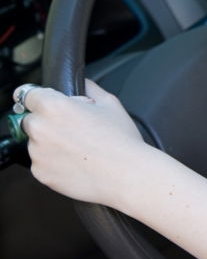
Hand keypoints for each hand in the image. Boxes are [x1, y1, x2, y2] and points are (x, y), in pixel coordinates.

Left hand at [15, 80, 152, 207]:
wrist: (125, 174)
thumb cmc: (121, 140)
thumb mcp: (110, 103)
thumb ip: (89, 88)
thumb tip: (82, 83)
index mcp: (53, 107)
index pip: (28, 95)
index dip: (42, 97)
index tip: (46, 102)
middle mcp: (39, 129)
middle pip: (31, 119)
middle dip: (47, 121)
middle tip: (74, 128)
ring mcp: (37, 153)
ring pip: (36, 142)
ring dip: (50, 143)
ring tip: (79, 148)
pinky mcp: (40, 173)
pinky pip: (42, 162)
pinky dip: (54, 162)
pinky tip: (76, 161)